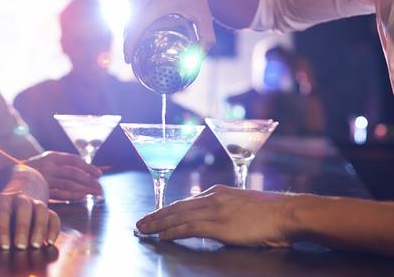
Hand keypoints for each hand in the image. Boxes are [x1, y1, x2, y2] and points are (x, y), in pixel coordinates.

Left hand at [0, 165, 60, 249]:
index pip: (2, 212)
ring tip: (36, 245)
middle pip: (24, 208)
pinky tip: (49, 242)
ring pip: (42, 211)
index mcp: (3, 200)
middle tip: (20, 247)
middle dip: (22, 228)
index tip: (3, 246)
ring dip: (40, 228)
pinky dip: (54, 229)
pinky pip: (54, 217)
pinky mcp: (48, 211)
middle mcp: (21, 199)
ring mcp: (36, 204)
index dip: (3, 229)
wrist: (16, 195)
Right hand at [24, 151, 101, 200]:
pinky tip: (82, 197)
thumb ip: (62, 165)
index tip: (98, 174)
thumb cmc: (34, 169)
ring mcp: (44, 178)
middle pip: (73, 173)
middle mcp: (48, 166)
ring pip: (68, 184)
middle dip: (89, 180)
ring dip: (84, 189)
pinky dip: (73, 195)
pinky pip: (60, 193)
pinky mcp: (41, 190)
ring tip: (95, 192)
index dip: (88, 167)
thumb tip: (86, 171)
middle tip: (100, 187)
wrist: (9, 175)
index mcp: (51, 156)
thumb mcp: (47, 160)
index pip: (74, 160)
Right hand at [124, 0, 215, 62]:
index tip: (128, 59)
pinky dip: (130, 17)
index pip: (137, 26)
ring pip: (128, 15)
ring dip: (127, 30)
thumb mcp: (205, 17)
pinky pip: (129, 6)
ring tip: (132, 43)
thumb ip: (207, 39)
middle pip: (130, 23)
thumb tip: (197, 61)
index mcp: (160, 2)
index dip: (129, 44)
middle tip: (130, 56)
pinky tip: (133, 26)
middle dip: (127, 42)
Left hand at [136, 185, 291, 247]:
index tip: (156, 215)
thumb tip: (223, 220)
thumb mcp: (245, 205)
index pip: (187, 202)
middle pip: (177, 206)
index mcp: (219, 192)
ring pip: (178, 216)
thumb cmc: (273, 213)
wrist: (288, 213)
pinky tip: (162, 236)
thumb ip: (229, 209)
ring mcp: (215, 210)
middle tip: (141, 222)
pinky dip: (172, 231)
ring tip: (143, 229)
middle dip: (156, 215)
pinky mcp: (219, 224)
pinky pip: (189, 227)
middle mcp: (213, 197)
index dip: (169, 210)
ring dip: (158, 223)